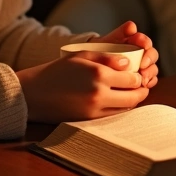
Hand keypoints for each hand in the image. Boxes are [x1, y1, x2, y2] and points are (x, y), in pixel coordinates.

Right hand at [17, 51, 148, 122]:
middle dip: (140, 91)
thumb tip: (128, 63)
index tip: (138, 73)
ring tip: (130, 93)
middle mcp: (99, 94)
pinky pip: (113, 116)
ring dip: (131, 101)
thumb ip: (107, 56)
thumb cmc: (57, 70)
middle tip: (141, 86)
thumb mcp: (82, 55)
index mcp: (99, 74)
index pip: (133, 79)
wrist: (34, 94)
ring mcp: (94, 110)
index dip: (139, 76)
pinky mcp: (89, 120)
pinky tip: (117, 101)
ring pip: (125, 109)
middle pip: (134, 97)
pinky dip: (119, 109)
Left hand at [97, 20, 158, 87]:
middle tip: (143, 66)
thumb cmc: (103, 51)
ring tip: (143, 78)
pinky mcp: (140, 79)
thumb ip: (120, 33)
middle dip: (149, 60)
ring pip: (153, 69)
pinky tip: (143, 85)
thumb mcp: (109, 41)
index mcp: (136, 43)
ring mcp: (142, 67)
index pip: (145, 41)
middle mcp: (142, 54)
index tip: (143, 46)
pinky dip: (149, 82)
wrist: (93, 65)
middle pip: (152, 55)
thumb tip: (132, 26)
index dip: (146, 43)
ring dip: (150, 73)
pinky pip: (150, 80)